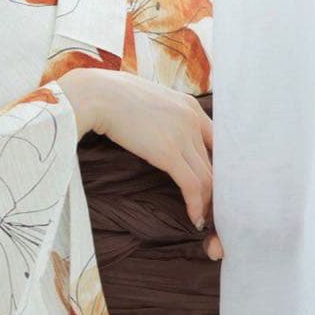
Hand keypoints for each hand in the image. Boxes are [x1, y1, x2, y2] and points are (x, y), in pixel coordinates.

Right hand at [60, 69, 223, 260]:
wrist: (97, 94)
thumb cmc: (114, 96)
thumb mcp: (150, 100)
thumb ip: (164, 115)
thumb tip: (161, 132)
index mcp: (190, 106)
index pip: (217, 142)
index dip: (217, 167)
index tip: (212, 185)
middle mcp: (193, 119)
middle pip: (215, 163)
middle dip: (215, 189)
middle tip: (210, 209)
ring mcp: (183, 136)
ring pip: (208, 177)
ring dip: (207, 202)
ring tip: (202, 218)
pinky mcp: (168, 153)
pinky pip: (192, 186)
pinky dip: (196, 206)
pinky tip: (194, 219)